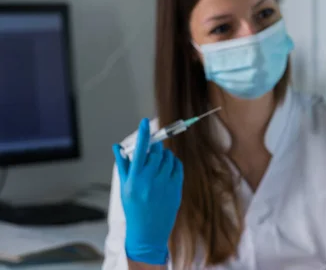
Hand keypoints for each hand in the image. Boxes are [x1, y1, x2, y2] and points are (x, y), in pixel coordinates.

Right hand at [112, 118, 183, 264]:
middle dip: (154, 147)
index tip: (146, 122)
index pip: (140, 150)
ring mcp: (165, 184)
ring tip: (158, 164)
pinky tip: (167, 169)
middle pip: (156, 151)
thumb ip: (123, 165)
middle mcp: (150, 180)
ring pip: (168, 157)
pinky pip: (178, 166)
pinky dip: (173, 163)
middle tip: (152, 150)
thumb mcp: (124, 187)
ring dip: (164, 155)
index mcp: (134, 178)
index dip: (143, 133)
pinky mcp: (176, 188)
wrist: (148, 233)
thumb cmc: (133, 208)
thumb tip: (117, 146)